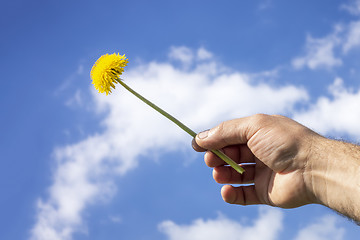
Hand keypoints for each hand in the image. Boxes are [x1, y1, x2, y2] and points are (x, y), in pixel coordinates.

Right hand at [193, 114, 319, 207]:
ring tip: (219, 174)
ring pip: (233, 175)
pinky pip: (243, 195)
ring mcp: (262, 173)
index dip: (212, 140)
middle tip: (210, 161)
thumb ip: (224, 132)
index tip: (196, 146)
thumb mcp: (252, 126)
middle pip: (229, 155)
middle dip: (216, 158)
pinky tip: (227, 191)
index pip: (229, 136)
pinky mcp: (265, 192)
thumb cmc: (284, 141)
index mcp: (258, 133)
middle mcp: (259, 152)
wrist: (312, 168)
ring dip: (221, 175)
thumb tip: (199, 138)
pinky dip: (231, 194)